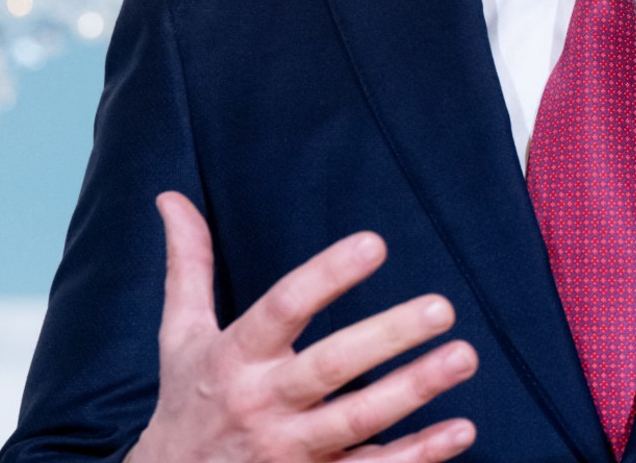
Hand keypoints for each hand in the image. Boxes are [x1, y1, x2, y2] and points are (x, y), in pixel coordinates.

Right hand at [125, 192, 479, 462]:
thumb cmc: (189, 401)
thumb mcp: (180, 337)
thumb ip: (189, 268)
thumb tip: (171, 198)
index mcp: (233, 358)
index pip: (281, 309)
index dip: (326, 276)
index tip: (374, 244)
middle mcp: (262, 404)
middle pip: (328, 368)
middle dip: (386, 337)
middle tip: (442, 307)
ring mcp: (289, 450)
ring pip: (357, 420)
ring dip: (414, 390)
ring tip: (464, 356)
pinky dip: (419, 455)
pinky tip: (461, 429)